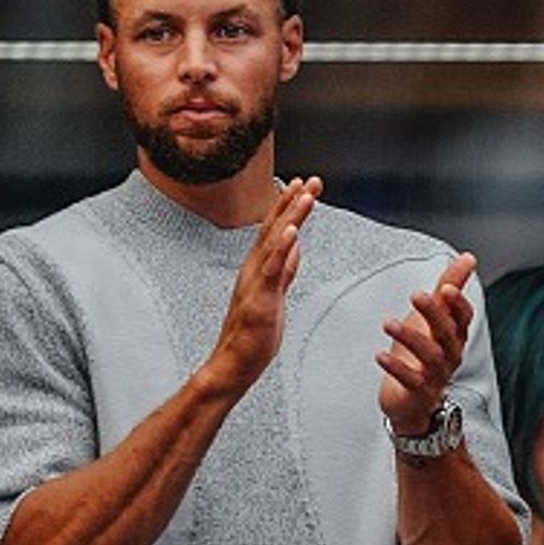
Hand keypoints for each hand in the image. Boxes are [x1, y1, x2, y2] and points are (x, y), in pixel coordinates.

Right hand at [201, 177, 321, 390]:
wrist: (233, 365)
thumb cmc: (253, 336)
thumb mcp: (276, 296)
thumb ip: (285, 271)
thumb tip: (296, 248)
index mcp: (259, 269)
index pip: (275, 231)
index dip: (289, 207)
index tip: (303, 185)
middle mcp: (254, 270)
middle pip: (275, 228)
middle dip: (293, 202)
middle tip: (310, 179)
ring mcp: (256, 283)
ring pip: (274, 242)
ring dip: (290, 216)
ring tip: (304, 193)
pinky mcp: (260, 299)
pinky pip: (272, 269)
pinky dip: (282, 247)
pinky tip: (292, 230)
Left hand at [377, 253, 476, 434]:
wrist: (413, 403)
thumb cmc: (423, 355)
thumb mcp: (435, 317)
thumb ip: (450, 286)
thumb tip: (468, 258)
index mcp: (455, 336)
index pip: (463, 318)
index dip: (457, 304)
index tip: (446, 287)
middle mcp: (449, 355)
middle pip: (447, 333)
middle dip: (434, 314)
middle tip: (417, 294)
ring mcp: (435, 376)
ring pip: (430, 357)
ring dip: (410, 338)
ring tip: (389, 323)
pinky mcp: (418, 393)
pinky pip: (411, 381)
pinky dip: (396, 368)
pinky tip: (380, 355)